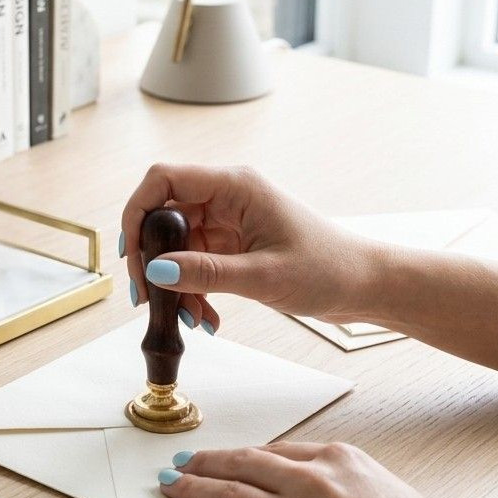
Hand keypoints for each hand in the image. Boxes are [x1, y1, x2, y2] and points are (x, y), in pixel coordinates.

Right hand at [120, 164, 375, 328]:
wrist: (365, 285)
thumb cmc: (330, 269)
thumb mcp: (263, 276)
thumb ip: (205, 273)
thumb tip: (155, 272)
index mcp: (235, 186)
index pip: (163, 180)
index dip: (137, 211)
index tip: (132, 254)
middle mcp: (226, 197)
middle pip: (162, 217)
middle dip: (152, 260)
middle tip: (149, 298)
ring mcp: (227, 220)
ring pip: (175, 246)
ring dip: (174, 283)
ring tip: (190, 317)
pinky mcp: (231, 243)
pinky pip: (193, 263)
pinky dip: (192, 290)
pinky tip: (206, 316)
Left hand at [159, 443, 497, 497]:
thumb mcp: (382, 485)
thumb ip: (340, 476)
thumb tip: (309, 473)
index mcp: (335, 458)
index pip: (273, 451)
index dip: (239, 454)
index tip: (222, 456)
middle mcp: (306, 482)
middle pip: (239, 465)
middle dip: (203, 463)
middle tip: (180, 462)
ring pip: (224, 496)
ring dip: (190, 489)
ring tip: (170, 486)